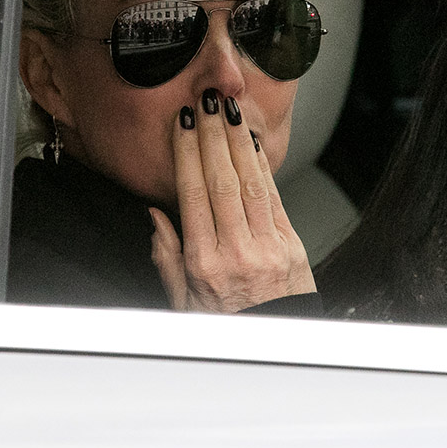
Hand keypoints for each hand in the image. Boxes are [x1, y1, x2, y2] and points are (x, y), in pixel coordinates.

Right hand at [150, 88, 315, 312]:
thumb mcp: (181, 302)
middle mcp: (236, 252)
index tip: (183, 125)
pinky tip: (252, 145)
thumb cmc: (224, 325)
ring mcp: (268, 247)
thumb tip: (154, 215)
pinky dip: (263, 168)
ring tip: (230, 112)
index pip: (193, 195)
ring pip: (251, 183)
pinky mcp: (291, 245)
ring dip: (239, 143)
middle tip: (207, 103)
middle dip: (214, 137)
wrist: (274, 345)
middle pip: (222, 181)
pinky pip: (274, 198)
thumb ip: (166, 258)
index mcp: (203, 264)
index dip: (188, 155)